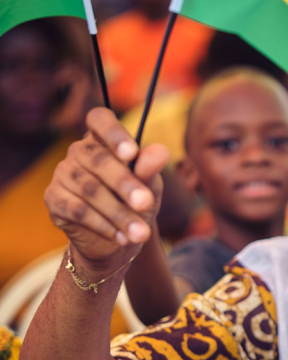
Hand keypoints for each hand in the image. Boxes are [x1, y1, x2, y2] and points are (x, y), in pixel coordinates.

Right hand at [45, 106, 168, 276]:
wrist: (117, 240)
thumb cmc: (134, 203)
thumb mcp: (149, 187)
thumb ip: (150, 169)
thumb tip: (160, 152)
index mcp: (103, 139)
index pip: (99, 120)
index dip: (114, 133)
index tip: (132, 153)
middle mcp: (79, 152)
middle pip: (98, 160)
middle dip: (125, 183)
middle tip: (145, 203)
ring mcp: (63, 174)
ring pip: (90, 190)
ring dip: (119, 214)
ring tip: (142, 233)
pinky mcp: (54, 199)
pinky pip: (78, 210)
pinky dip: (104, 225)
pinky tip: (123, 238)